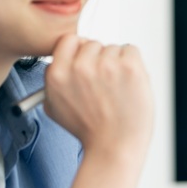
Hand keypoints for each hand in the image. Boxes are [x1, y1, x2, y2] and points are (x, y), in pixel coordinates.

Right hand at [42, 34, 153, 160]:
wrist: (114, 147)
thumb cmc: (90, 131)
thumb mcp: (56, 109)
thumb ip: (53, 83)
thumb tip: (59, 62)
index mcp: (58, 75)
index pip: (68, 40)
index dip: (79, 51)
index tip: (87, 60)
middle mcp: (80, 68)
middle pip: (92, 44)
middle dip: (99, 60)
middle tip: (104, 82)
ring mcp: (106, 66)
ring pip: (113, 48)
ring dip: (117, 63)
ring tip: (117, 89)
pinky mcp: (129, 67)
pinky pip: (131, 50)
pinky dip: (133, 64)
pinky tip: (128, 84)